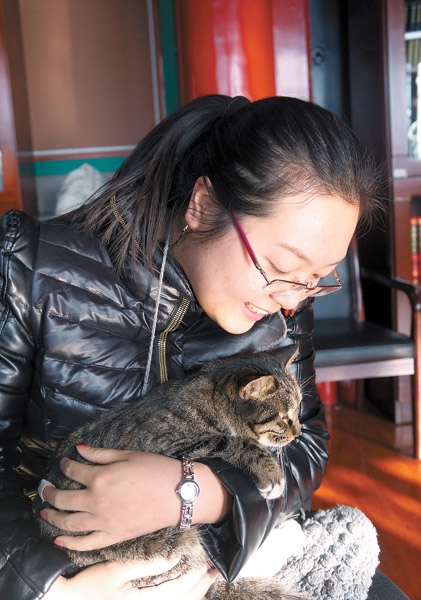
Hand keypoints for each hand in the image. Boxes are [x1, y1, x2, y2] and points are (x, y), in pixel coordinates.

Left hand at [42, 446, 231, 550]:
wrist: (178, 494)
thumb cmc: (155, 470)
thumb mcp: (127, 455)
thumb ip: (100, 454)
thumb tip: (78, 450)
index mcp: (100, 477)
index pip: (72, 471)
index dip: (64, 465)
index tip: (63, 463)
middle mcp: (97, 501)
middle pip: (64, 499)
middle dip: (50, 493)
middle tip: (45, 489)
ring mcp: (103, 521)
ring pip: (69, 522)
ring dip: (53, 517)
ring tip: (45, 513)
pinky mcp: (112, 536)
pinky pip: (85, 543)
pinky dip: (70, 543)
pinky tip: (59, 540)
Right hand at [43, 557, 219, 599]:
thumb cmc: (89, 585)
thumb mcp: (117, 570)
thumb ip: (148, 566)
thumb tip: (175, 558)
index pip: (180, 590)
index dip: (197, 577)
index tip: (210, 563)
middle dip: (200, 586)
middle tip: (214, 571)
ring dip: (192, 593)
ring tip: (204, 580)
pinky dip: (178, 598)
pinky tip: (182, 590)